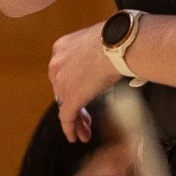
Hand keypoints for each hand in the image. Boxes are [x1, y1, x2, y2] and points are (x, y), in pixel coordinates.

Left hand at [50, 21, 120, 142]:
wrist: (118, 44)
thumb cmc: (117, 38)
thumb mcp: (99, 39)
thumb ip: (96, 51)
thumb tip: (112, 56)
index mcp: (62, 48)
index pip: (64, 71)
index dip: (73, 84)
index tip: (83, 91)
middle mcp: (57, 65)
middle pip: (62, 90)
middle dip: (74, 104)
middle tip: (85, 116)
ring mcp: (62, 82)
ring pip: (65, 105)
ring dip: (76, 120)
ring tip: (84, 132)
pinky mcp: (70, 97)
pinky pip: (67, 117)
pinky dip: (70, 128)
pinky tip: (75, 137)